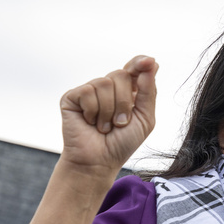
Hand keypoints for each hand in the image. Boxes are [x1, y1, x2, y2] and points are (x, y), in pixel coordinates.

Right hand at [58, 55, 157, 177]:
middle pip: (121, 75)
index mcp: (127, 91)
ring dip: (109, 111)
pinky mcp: (72, 97)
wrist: (99, 162)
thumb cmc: (122, 143)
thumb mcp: (145, 118)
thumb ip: (149, 91)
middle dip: (125, 103)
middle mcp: (107, 87)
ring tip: (105, 126)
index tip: (148, 61)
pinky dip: (93, 112)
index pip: (134, 68)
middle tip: (120, 123)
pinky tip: (90, 123)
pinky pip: (87, 92)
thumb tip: (151, 63)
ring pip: (105, 83)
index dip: (140, 64)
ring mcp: (89, 91)